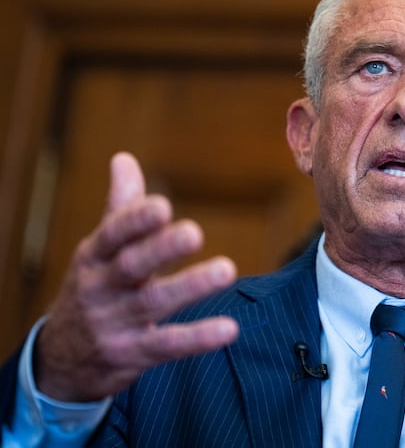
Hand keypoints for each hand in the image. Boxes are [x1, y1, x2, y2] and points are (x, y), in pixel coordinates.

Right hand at [34, 152, 238, 401]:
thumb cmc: (96, 287)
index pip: (113, 234)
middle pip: (131, 266)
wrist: (65, 358)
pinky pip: (166, 345)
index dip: (136, 220)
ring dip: (190, 287)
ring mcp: (114, 323)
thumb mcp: (100, 250)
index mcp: (95, 255)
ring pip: (153, 304)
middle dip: (160, 249)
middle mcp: (101, 287)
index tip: (162, 205)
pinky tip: (229, 329)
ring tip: (227, 270)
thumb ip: (120, 208)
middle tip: (194, 232)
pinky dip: (197, 338)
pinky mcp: (131, 354)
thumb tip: (124, 158)